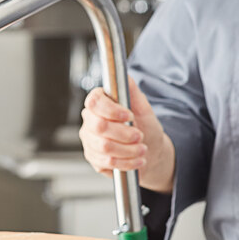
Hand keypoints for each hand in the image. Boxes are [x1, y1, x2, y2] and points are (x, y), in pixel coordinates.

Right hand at [79, 77, 175, 193]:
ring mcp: (89, 141)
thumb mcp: (144, 108)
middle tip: (139, 136)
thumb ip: (133, 92)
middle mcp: (90, 122)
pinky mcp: (93, 158)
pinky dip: (126, 162)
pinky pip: (107, 162)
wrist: (148, 152)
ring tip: (141, 149)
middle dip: (124, 133)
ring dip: (128, 150)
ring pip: (104, 146)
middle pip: (99, 126)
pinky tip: (136, 160)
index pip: (94, 102)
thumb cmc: (144, 128)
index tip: (129, 116)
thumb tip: (126, 77)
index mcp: (99, 104)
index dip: (111, 110)